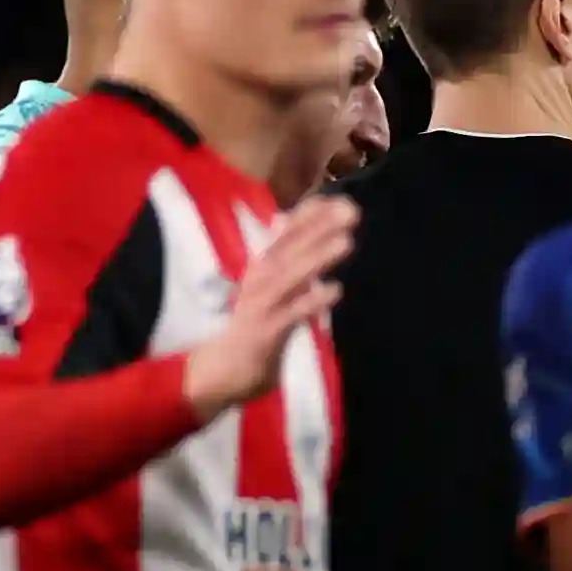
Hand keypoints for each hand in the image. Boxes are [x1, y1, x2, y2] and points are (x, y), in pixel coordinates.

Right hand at [187, 195, 355, 417]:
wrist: (219, 370)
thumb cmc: (251, 328)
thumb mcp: (270, 290)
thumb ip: (286, 265)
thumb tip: (294, 233)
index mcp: (264, 267)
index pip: (288, 234)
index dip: (313, 215)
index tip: (343, 200)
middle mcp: (261, 278)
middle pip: (291, 247)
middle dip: (321, 227)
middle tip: (352, 210)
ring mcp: (262, 303)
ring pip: (292, 275)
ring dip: (318, 257)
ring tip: (347, 241)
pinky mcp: (265, 330)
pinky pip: (291, 314)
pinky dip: (311, 301)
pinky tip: (335, 290)